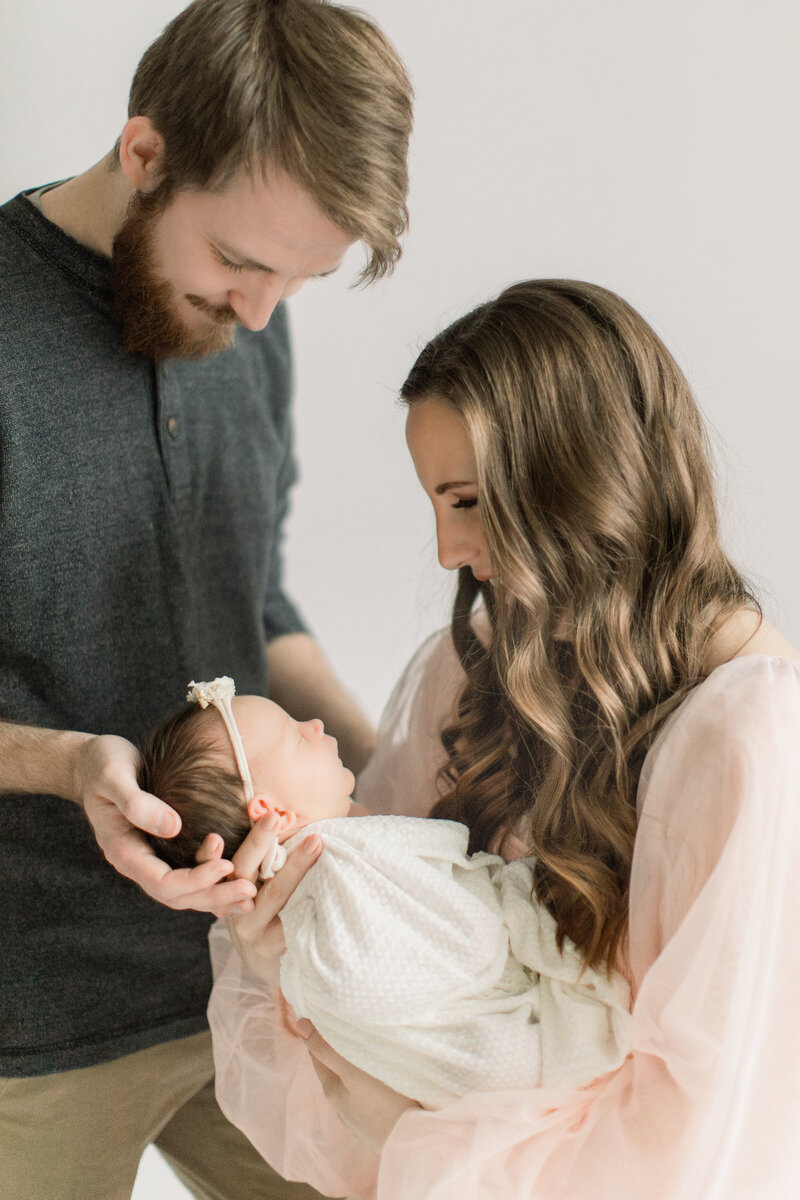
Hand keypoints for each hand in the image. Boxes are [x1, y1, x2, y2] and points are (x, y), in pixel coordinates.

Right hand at [78, 733, 253, 915]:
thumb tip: (173, 827)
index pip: (162, 882)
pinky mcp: (165, 849)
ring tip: (251, 897)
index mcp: (124, 852)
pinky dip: (214, 882)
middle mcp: (139, 863)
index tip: (225, 865)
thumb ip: (137, 802)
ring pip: (186, 892)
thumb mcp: (113, 776)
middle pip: (178, 896)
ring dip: (217, 895)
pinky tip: (239, 879)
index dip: (195, 879)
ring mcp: (152, 858)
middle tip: (250, 893)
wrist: (94, 764)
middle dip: (214, 896)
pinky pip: (190, 873)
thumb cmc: (102, 765)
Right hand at [220, 814, 323, 983]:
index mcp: (223, 886)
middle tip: (274, 817)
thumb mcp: (257, 882)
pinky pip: (292, 919)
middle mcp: (230, 907)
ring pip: (274, 892)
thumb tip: (279, 811)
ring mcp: (251, 929)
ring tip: (314, 843)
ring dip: (295, 866)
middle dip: (257, 841)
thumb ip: (260, 855)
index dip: (211, 848)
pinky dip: (311, 898)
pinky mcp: (272, 946)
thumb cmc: (271, 908)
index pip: (210, 861)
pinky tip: (329, 884)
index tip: (221, 824)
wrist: (274, 963)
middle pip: (242, 869)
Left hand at [297, 1023, 419, 1151]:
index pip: (317, 1055)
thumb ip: (327, 1051)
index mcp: (332, 1091)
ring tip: (365, 1045)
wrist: (413, 1142)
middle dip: (336, 1047)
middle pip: (333, 1068)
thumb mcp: (353, 1073)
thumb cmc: (384, 1105)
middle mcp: (341, 1106)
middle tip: (345, 1022)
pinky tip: (381, 1075)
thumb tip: (301, 1025)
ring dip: (354, 1064)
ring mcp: (358, 1117)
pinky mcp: (376, 1122)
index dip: (317, 1033)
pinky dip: (368, 1079)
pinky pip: (366, 1094)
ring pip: (351, 1082)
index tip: (322, 1013)